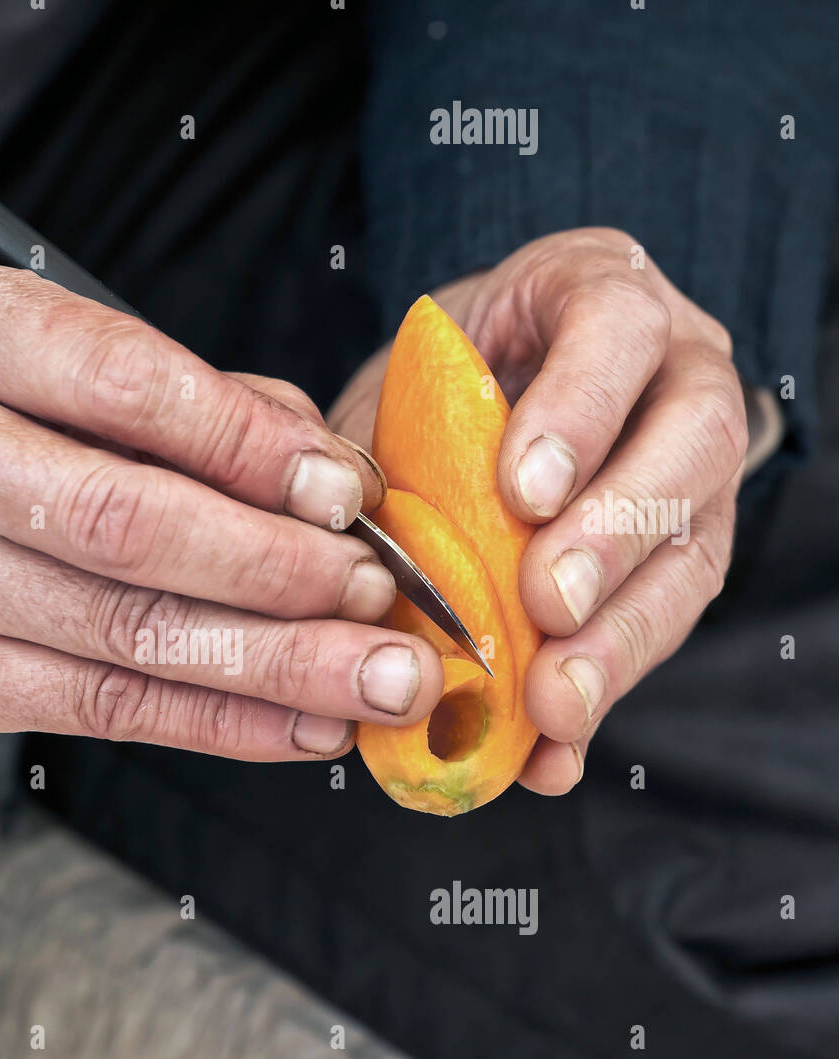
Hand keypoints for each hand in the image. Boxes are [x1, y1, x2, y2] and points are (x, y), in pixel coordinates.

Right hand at [0, 255, 444, 759]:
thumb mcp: (32, 359)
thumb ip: (180, 400)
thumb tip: (331, 486)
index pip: (121, 381)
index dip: (249, 444)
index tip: (345, 494)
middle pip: (125, 524)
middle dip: (277, 573)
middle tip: (383, 601)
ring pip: (124, 633)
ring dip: (273, 665)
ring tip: (377, 682)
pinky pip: (99, 708)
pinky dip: (216, 722)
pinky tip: (299, 726)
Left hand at [329, 228, 748, 793]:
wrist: (501, 379)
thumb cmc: (452, 376)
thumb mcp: (413, 385)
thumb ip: (403, 446)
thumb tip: (364, 567)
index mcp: (601, 300)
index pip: (616, 330)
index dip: (578, 411)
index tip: (521, 492)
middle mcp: (678, 375)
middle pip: (691, 443)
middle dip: (615, 533)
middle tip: (546, 606)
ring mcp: (696, 472)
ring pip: (694, 550)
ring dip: (620, 638)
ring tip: (555, 706)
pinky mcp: (683, 559)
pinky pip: (658, 631)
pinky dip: (599, 697)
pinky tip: (550, 755)